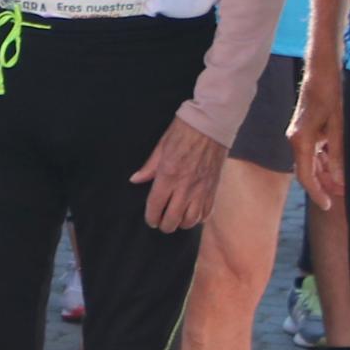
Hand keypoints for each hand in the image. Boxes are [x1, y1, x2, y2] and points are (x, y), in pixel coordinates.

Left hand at [135, 114, 226, 234]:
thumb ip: (149, 167)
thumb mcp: (161, 146)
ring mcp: (202, 189)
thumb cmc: (185, 131)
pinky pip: (206, 212)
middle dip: (164, 225)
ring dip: (182, 224)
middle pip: (173, 219)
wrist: (212, 124)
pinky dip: (198, 218)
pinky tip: (193, 214)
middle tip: (161, 223)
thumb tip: (136, 179)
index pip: (156, 205)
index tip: (150, 220)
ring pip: (191, 220)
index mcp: (168, 175)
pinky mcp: (214, 188)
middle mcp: (185, 186)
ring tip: (176, 220)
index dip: (151, 217)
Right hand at [289, 74, 345, 210]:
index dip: (317, 193)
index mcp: (301, 140)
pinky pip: (311, 152)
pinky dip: (323, 161)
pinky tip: (336, 166)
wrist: (321, 72)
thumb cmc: (331, 96)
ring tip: (342, 183)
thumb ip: (338, 154)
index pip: (306, 175)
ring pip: (309, 162)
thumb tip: (340, 180)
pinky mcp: (304, 130)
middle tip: (342, 195)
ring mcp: (298, 135)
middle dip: (323, 185)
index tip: (327, 205)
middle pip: (306, 171)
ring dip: (324, 174)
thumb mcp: (339, 127)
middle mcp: (295, 139)